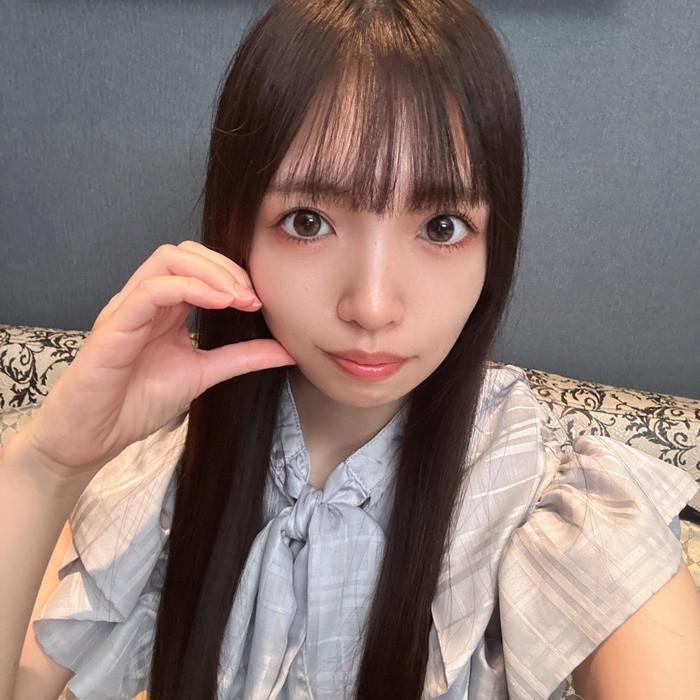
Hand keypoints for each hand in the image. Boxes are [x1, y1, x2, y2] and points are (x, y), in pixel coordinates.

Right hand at [17, 240, 295, 478]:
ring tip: (239, 299)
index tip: (259, 302)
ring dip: (212, 273)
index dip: (232, 274)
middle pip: (183, 253)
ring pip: (167, 261)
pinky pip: (151, 291)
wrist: (91, 438)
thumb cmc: (137, 403)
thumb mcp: (203, 374)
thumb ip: (242, 358)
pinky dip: (190, 289)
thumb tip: (288, 350)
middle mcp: (144, 300)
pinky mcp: (114, 326)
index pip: (197, 266)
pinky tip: (219, 303)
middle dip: (224, 267)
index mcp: (164, 308)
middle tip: (252, 297)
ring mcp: (127, 309)